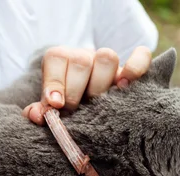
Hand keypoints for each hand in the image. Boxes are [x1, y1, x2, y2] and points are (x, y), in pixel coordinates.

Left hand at [23, 46, 152, 124]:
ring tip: (100, 105)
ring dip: (102, 84)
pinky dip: (136, 67)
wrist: (88, 103)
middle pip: (82, 61)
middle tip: (77, 110)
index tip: (56, 104)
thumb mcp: (50, 107)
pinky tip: (127, 86)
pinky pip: (141, 57)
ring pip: (107, 57)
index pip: (56, 58)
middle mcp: (85, 57)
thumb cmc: (66, 106)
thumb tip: (37, 115)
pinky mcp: (132, 68)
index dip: (55, 82)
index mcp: (61, 60)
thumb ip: (40, 111)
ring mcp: (109, 62)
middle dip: (77, 91)